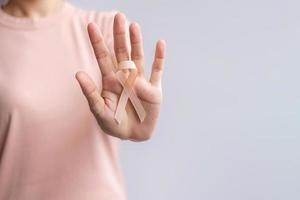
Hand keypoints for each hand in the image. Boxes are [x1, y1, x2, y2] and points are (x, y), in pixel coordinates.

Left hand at [75, 13, 165, 140]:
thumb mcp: (99, 110)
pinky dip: (159, 58)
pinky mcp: (154, 89)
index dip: (98, 42)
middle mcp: (125, 77)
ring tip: (134, 26)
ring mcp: (141, 81)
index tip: (91, 26)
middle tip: (119, 16)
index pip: (103, 57)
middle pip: (122, 52)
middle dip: (119, 35)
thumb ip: (90, 92)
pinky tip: (160, 43)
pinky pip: (157, 71)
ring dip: (137, 42)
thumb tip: (78, 73)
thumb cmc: (114, 124)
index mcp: (111, 80)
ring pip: (139, 57)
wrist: (134, 135)